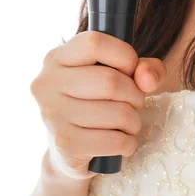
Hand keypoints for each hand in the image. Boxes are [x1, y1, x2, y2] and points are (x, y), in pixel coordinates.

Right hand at [30, 31, 166, 179]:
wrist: (67, 152)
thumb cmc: (96, 105)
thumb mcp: (119, 77)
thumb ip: (143, 68)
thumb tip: (148, 79)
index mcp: (56, 58)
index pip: (95, 43)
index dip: (125, 56)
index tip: (131, 71)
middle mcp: (47, 83)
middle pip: (110, 81)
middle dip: (135, 95)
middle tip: (134, 104)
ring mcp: (52, 114)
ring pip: (117, 113)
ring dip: (134, 122)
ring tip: (128, 124)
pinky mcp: (64, 144)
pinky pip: (115, 141)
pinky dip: (129, 143)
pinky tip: (122, 143)